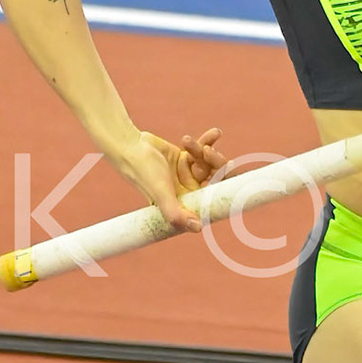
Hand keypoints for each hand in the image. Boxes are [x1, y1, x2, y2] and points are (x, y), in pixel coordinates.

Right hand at [111, 126, 227, 232]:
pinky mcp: (184, 157)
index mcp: (185, 202)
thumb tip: (198, 229)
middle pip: (214, 179)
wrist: (128, 145)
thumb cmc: (142, 170)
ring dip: (205, 150)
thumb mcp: (160, 193)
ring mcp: (187, 173)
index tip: (232, 173)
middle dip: (215, 164)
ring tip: (189, 142)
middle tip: (208, 152)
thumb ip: (176, 213)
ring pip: (209, 162)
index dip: (224, 188)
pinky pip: (203, 150)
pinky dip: (209, 141)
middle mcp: (188, 190)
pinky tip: (216, 133)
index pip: (211, 199)